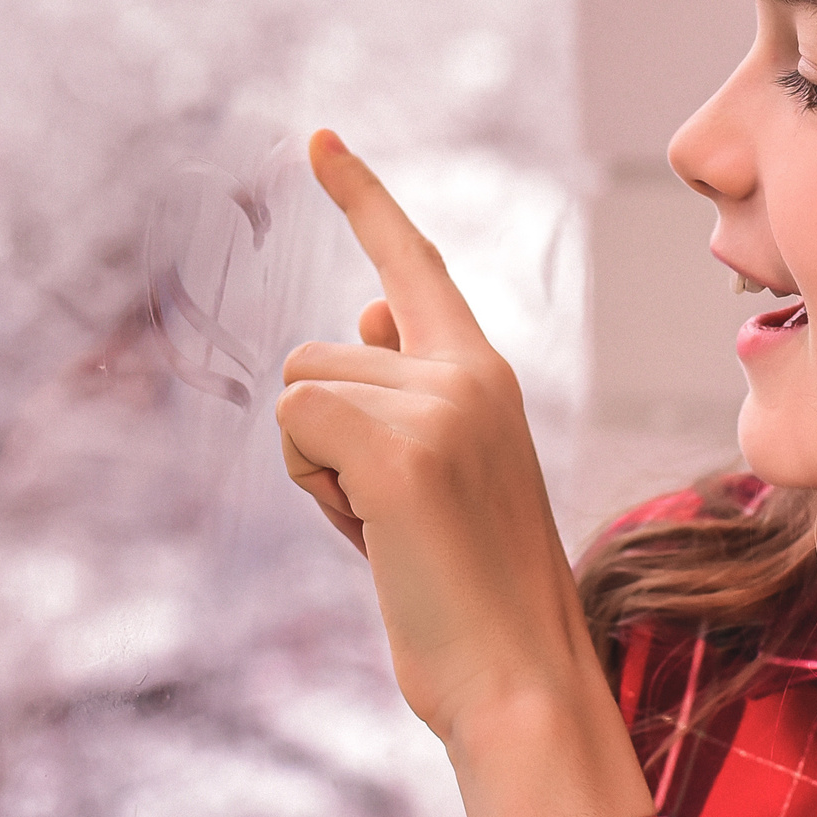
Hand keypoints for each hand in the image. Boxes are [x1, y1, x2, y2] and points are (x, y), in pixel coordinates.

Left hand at [276, 132, 652, 816]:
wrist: (519, 679)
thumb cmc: (473, 595)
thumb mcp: (447, 474)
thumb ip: (410, 390)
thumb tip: (363, 314)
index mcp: (485, 376)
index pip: (415, 264)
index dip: (362, 197)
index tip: (316, 138)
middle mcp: (469, 372)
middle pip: (322, 350)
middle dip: (324, 437)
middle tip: (389, 518)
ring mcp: (438, 405)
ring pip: (303, 388)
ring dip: (317, 470)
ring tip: (388, 531)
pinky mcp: (400, 449)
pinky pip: (297, 424)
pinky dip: (312, 486)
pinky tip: (373, 539)